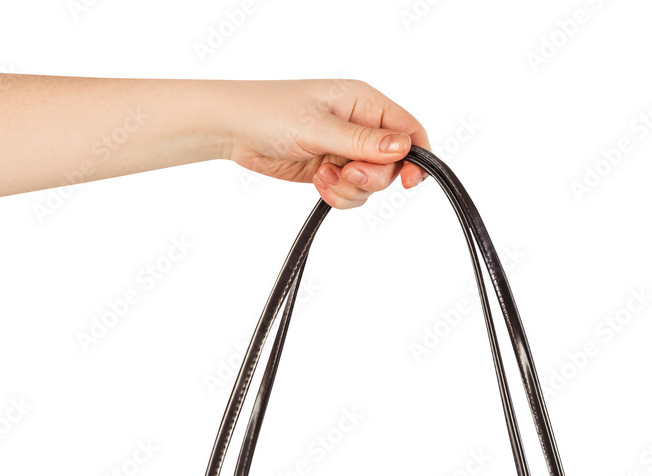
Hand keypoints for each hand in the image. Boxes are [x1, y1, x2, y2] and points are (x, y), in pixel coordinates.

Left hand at [218, 78, 430, 209]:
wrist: (235, 129)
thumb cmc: (271, 112)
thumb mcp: (320, 127)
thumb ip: (362, 141)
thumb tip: (403, 148)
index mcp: (365, 103)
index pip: (409, 130)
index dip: (416, 157)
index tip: (408, 181)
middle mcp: (360, 126)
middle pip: (392, 165)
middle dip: (371, 177)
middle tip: (346, 173)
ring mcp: (345, 151)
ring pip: (371, 184)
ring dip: (350, 189)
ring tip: (323, 176)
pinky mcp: (331, 171)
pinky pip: (351, 193)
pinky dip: (338, 195)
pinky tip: (318, 182)